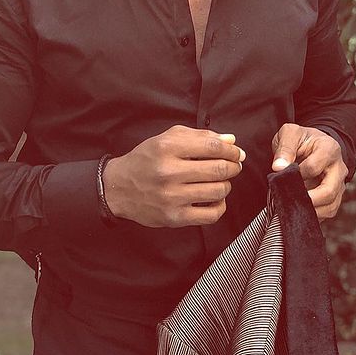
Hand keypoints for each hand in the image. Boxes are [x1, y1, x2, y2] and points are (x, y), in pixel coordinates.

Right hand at [102, 125, 244, 227]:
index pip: (213, 147)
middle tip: (234, 165)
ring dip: (226, 184)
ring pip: (218, 191)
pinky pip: (211, 215)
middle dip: (233, 166)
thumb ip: (200, 136)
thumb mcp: (167, 139)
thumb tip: (231, 141)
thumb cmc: (147, 159)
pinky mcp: (174, 218)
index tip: (236, 152)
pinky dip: (220, 205)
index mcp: (167, 147)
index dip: (231, 149)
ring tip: (220, 180)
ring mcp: (171, 197)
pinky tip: (214, 198)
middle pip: (218, 169)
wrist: (119, 187)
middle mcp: (169, 172)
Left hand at [271, 123, 347, 220]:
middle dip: (307, 200)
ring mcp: (339, 184)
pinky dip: (313, 215)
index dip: (296, 174)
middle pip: (329, 191)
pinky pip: (328, 212)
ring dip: (311, 211)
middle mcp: (339, 168)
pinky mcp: (335, 196)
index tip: (282, 175)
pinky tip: (299, 211)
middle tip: (288, 201)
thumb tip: (278, 167)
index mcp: (329, 149)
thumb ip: (285, 148)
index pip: (313, 167)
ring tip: (292, 207)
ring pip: (331, 206)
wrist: (313, 145)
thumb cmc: (301, 139)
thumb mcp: (290, 134)